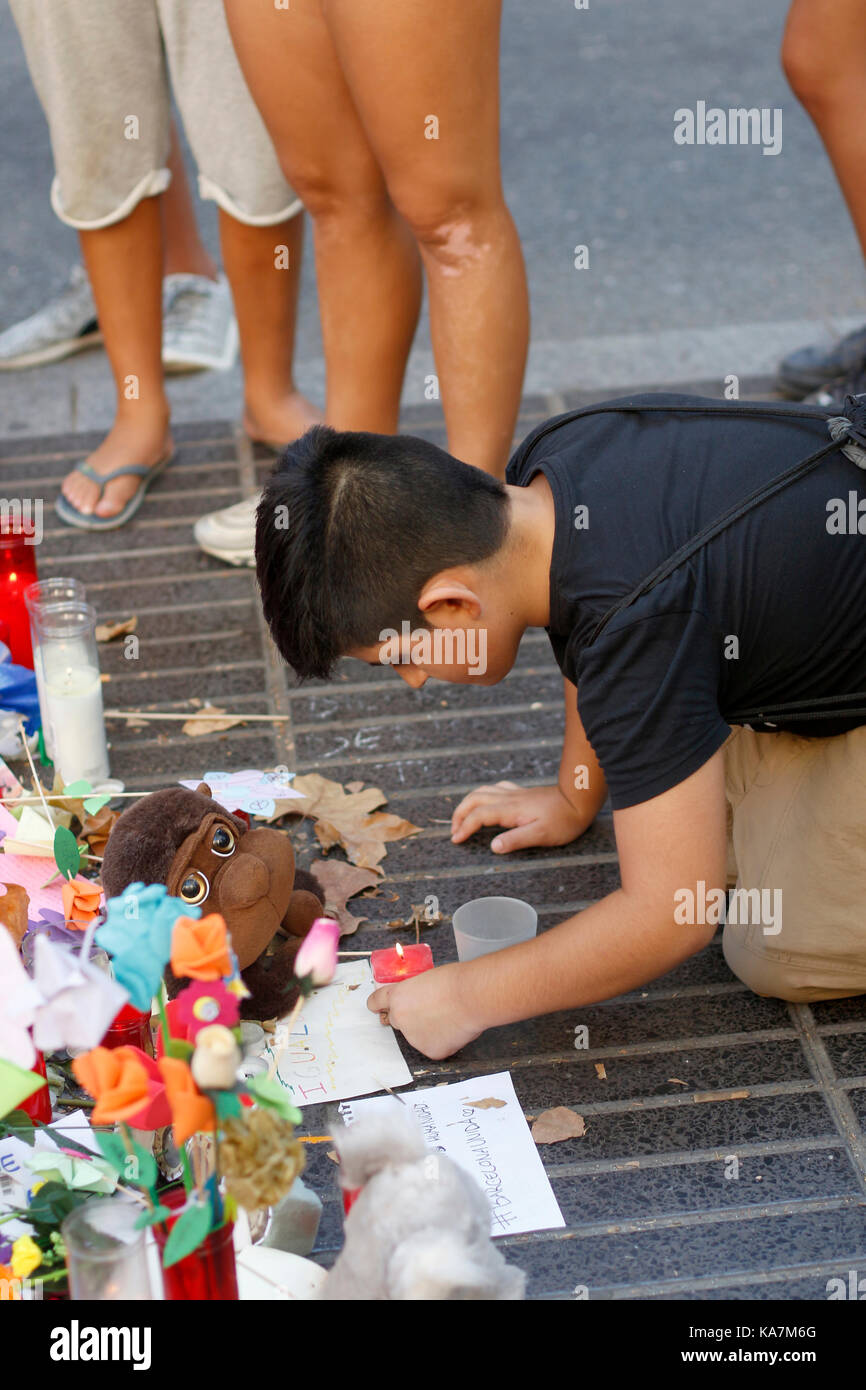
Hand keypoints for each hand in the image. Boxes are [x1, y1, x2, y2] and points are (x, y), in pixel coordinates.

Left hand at [368, 964, 481, 1059]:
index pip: (376, 1002)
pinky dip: (442, 1041)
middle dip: (409, 1018)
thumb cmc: (454, 981)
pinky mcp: (430, 1051)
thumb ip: (415, 993)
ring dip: (428, 1030)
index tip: (377, 1007)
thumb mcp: (426, 979)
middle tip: (430, 1011)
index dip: (377, 1005)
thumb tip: (419, 1001)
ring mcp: (413, 1038)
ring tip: (450, 1017)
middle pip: (397, 1020)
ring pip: (417, 1035)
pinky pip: (433, 1047)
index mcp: (397, 996)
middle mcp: (400, 1018)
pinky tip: (454, 1029)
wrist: (471, 996)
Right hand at [451, 781, 589, 852]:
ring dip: (468, 803)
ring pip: (482, 791)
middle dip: (459, 813)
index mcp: (510, 809)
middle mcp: (508, 798)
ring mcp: (515, 793)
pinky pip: (495, 788)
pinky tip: (486, 801)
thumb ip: (515, 840)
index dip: (464, 827)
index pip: (478, 816)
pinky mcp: (522, 793)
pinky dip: (483, 794)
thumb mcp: (541, 835)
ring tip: (463, 817)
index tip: (456, 840)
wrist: (579, 800)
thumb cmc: (564, 820)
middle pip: (474, 799)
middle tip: (454, 830)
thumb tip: (493, 847)